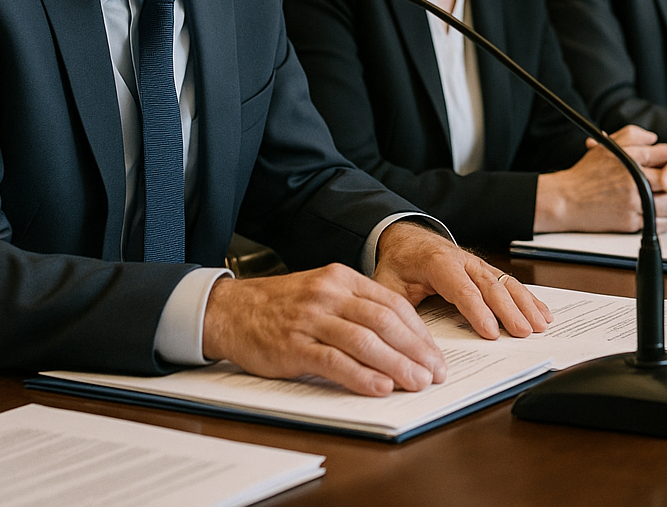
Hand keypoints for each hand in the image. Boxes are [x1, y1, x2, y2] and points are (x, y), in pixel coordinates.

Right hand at [202, 264, 445, 396]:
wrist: (231, 310)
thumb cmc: (281, 306)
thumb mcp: (323, 293)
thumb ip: (356, 308)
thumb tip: (398, 339)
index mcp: (342, 278)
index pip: (393, 303)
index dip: (419, 331)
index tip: (434, 353)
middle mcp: (330, 294)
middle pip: (385, 321)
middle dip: (416, 350)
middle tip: (434, 372)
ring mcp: (311, 319)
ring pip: (365, 341)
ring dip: (396, 365)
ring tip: (416, 383)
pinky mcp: (293, 345)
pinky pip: (334, 362)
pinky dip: (361, 376)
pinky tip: (380, 387)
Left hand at [372, 222, 552, 340]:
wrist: (405, 240)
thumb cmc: (398, 264)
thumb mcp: (387, 284)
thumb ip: (395, 307)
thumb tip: (402, 338)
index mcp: (438, 263)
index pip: (462, 289)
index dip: (478, 311)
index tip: (491, 333)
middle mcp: (463, 261)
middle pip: (490, 286)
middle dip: (510, 310)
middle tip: (524, 332)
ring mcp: (477, 264)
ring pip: (505, 282)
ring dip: (525, 303)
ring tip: (540, 324)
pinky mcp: (485, 270)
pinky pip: (509, 282)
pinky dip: (528, 297)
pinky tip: (542, 311)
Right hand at [533, 124, 666, 232]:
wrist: (565, 199)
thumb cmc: (585, 174)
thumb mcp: (606, 145)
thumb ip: (633, 135)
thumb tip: (654, 139)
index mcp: (631, 155)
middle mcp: (634, 177)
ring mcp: (632, 200)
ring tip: (662, 204)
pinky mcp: (630, 221)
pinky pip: (660, 223)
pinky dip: (661, 221)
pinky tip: (654, 215)